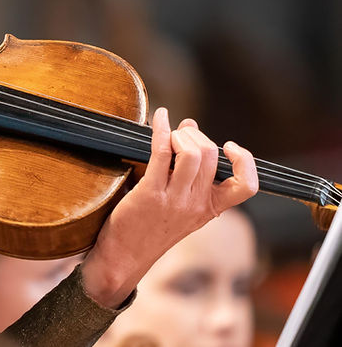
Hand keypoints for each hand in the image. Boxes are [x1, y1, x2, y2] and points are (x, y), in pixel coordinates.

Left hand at [80, 107, 258, 306]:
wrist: (125, 255)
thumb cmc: (151, 225)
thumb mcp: (181, 203)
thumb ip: (190, 168)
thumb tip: (191, 123)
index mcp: (211, 208)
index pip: (248, 186)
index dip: (245, 161)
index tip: (228, 146)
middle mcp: (197, 205)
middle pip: (211, 156)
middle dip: (195, 136)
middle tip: (180, 136)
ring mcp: (175, 200)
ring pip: (191, 153)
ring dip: (180, 134)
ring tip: (169, 136)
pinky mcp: (150, 193)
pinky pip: (161, 153)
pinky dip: (162, 129)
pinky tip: (159, 118)